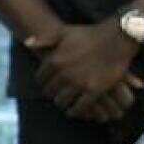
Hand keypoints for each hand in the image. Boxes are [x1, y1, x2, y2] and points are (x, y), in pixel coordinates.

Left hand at [27, 22, 143, 120]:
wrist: (116, 38)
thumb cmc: (89, 34)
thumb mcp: (63, 32)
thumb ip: (44, 38)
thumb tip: (27, 43)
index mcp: (54, 60)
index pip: (40, 79)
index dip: (43, 82)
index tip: (47, 84)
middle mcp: (64, 73)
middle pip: (49, 91)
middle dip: (51, 93)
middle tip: (55, 95)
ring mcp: (79, 83)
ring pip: (62, 101)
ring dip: (62, 104)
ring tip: (64, 103)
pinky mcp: (94, 91)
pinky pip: (80, 107)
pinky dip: (75, 111)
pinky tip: (74, 111)